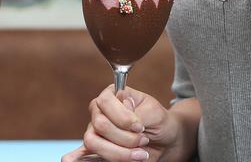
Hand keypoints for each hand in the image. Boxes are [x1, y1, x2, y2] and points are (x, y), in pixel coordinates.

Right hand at [63, 86, 182, 161]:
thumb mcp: (154, 113)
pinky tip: (89, 161)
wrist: (164, 141)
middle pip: (100, 125)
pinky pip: (86, 155)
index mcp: (111, 95)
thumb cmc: (158, 121)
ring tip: (139, 154)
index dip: (122, 117)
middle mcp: (99, 112)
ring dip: (119, 152)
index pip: (105, 102)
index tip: (139, 127)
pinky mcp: (98, 149)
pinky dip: (89, 158)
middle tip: (143, 140)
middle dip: (125, 137)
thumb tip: (123, 102)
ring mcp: (96, 131)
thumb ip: (137, 111)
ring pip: (94, 143)